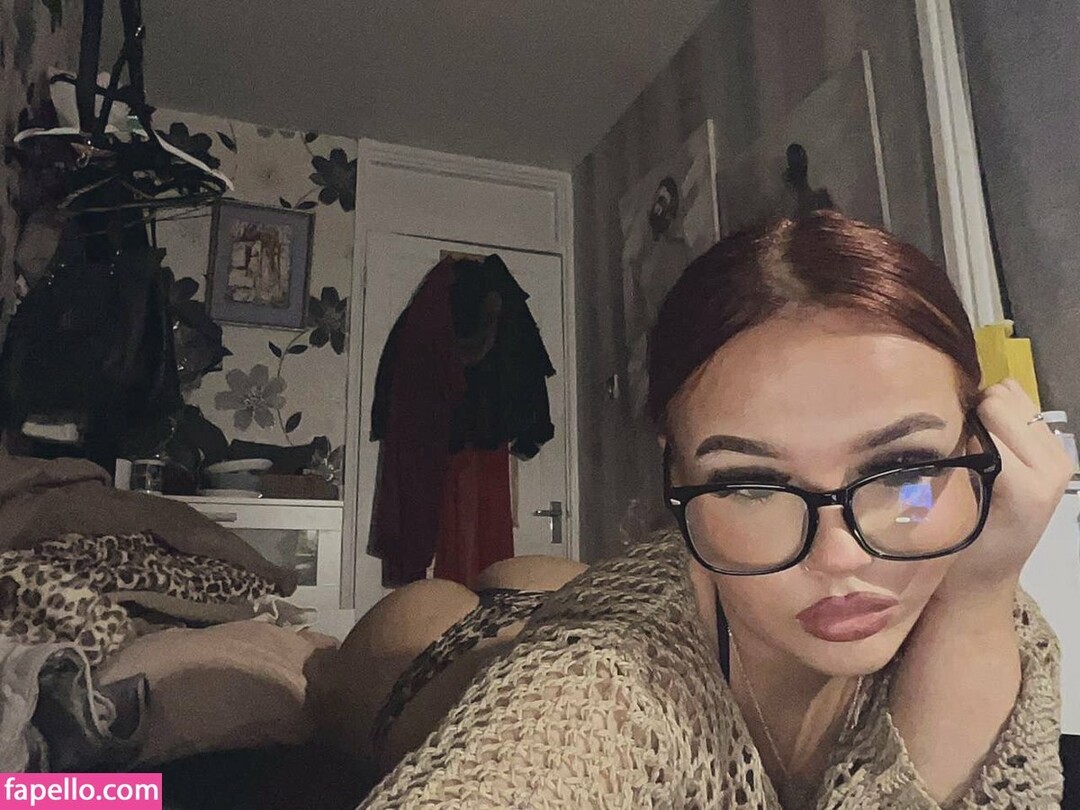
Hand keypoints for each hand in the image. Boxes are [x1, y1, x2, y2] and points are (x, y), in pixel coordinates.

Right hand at [934, 379, 1073, 601]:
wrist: (986, 576)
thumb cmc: (960, 551)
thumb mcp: (953, 514)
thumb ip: (956, 469)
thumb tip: (948, 424)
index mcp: (1026, 486)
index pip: (986, 423)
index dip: (955, 426)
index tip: (937, 443)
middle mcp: (1051, 466)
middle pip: (1002, 401)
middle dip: (973, 413)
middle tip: (955, 440)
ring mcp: (1059, 458)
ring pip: (1013, 396)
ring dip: (988, 411)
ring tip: (972, 437)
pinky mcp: (1058, 452)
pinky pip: (1025, 406)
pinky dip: (1002, 413)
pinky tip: (989, 437)